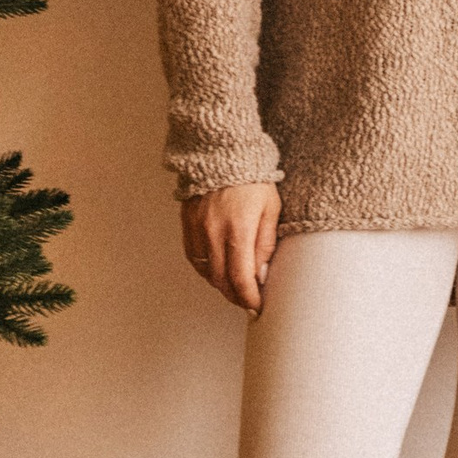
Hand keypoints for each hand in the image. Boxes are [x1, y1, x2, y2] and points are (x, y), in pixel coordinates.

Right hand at [181, 182, 280, 312]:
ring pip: (205, 271)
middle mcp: (213, 232)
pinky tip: (217, 269)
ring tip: (234, 287)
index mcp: (238, 229)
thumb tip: (261, 275)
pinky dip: (206, 269)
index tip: (257, 306)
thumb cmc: (253, 178)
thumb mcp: (271, 209)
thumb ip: (266, 244)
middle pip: (221, 280)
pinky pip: (193, 256)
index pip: (241, 278)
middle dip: (235, 296)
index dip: (249, 298)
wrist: (222, 151)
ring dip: (220, 284)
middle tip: (247, 301)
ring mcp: (197, 228)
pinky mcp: (187, 223)